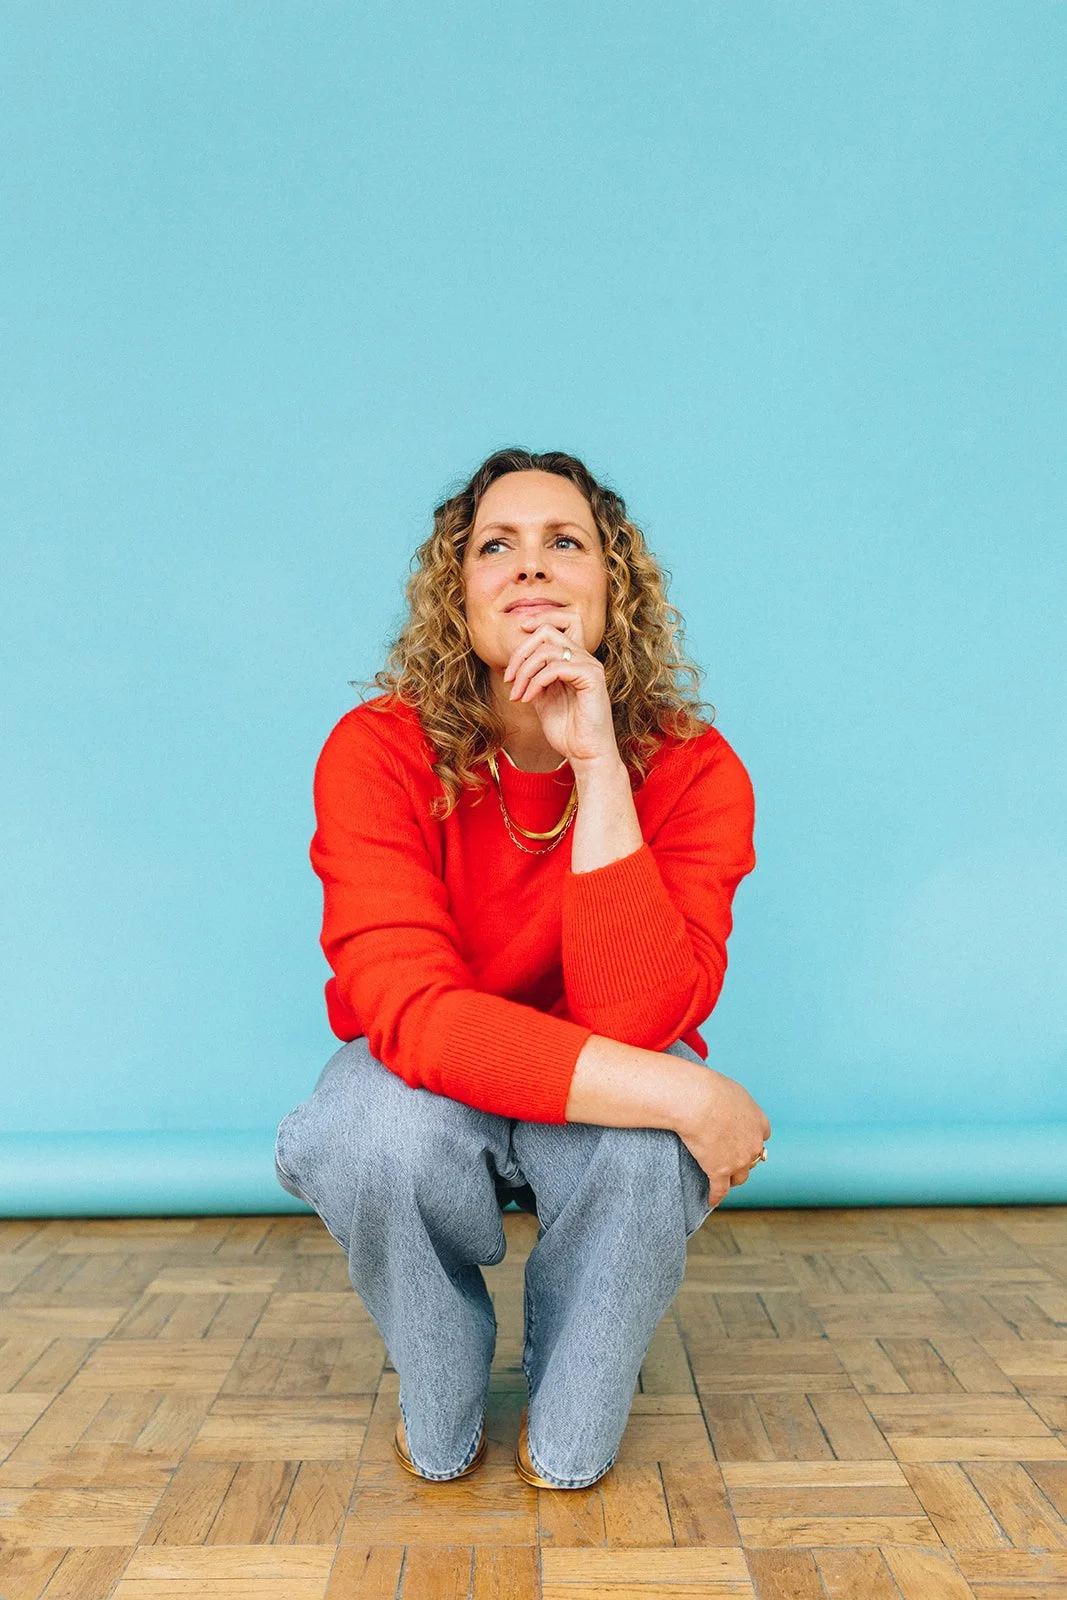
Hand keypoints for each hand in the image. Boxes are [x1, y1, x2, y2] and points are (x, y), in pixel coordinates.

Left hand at [501, 610, 618, 767]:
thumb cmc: (568, 731)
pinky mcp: (592, 678)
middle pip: (548, 630)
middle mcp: (585, 658)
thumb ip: (534, 677)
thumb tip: (515, 662)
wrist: (586, 754)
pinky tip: (528, 699)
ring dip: (524, 671)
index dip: (539, 620)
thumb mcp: (543, 699)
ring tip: (517, 693)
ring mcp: (590, 666)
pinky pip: (556, 667)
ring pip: (547, 649)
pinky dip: (536, 682)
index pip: (562, 622)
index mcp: (576, 660)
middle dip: (521, 651)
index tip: (519, 632)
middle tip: (509, 677)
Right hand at [674, 1069, 771, 1210]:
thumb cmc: (710, 1088)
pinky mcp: (720, 1171)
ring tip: (725, 1180)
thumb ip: (734, 1100)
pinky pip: (720, 1189)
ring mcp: (738, 1160)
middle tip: (732, 1158)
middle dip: (744, 1159)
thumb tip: (726, 1099)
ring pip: (740, 1177)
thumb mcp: (731, 1089)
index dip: (752, 1138)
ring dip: (733, 1178)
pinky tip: (711, 1200)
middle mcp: (753, 1143)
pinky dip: (716, 1196)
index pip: (762, 1135)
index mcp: (759, 1121)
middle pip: (753, 1158)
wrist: (699, 1101)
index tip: (744, 1139)